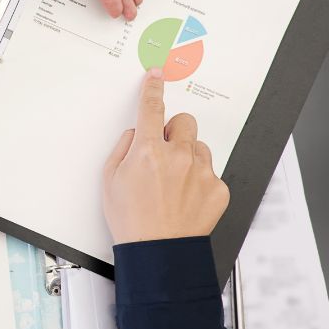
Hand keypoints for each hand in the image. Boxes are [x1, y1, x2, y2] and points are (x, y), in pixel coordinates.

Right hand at [103, 69, 229, 243]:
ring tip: (174, 183)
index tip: (156, 77)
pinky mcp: (218, 189)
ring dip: (188, 157)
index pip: (152, 108)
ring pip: (200, 148)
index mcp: (148, 151)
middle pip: (185, 122)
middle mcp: (178, 157)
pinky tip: (186, 198)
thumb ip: (122, 150)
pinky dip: (199, 181)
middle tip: (164, 152)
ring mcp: (202, 172)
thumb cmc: (131, 220)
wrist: (158, 252)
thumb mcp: (109, 181)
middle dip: (176, 131)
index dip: (153, 89)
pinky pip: (211, 173)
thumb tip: (135, 136)